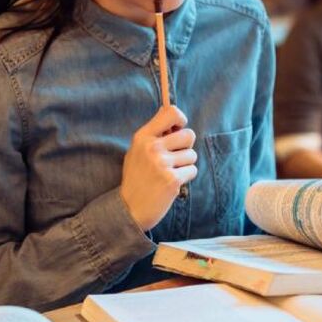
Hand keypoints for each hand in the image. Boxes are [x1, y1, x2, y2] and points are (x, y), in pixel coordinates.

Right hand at [120, 104, 196, 232]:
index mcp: (142, 137)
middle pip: (189, 134)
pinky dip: (185, 177)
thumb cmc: (137, 177)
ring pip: (192, 155)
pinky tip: (172, 182)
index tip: (177, 130)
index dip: (180, 120)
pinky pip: (192, 170)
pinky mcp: (172, 180)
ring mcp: (162, 164)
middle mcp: (152, 147)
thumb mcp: (136, 150)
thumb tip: (174, 115)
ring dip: (185, 164)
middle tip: (174, 157)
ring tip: (170, 172)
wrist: (130, 208)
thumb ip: (154, 134)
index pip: (171, 112)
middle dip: (186, 146)